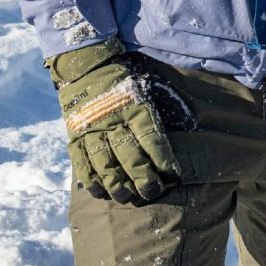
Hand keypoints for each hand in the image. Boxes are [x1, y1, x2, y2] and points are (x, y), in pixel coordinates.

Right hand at [47, 40, 187, 203]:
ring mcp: (92, 129)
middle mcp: (114, 120)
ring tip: (127, 198)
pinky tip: (100, 192)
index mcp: (136, 107)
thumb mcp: (149, 89)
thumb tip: (191, 126)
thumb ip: (165, 109)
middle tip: (152, 192)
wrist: (87, 68)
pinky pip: (81, 161)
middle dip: (142, 177)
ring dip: (116, 183)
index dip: (163, 157)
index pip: (152, 136)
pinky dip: (90, 179)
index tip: (174, 175)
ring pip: (104, 161)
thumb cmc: (127, 82)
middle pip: (129, 153)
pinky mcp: (75, 136)